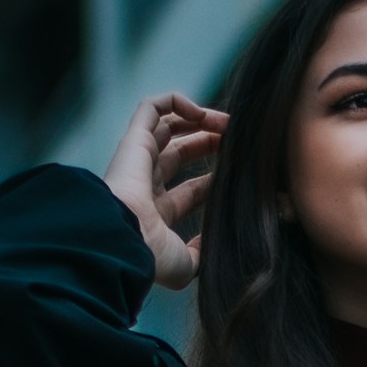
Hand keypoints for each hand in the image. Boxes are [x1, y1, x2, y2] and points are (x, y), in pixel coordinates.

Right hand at [103, 92, 228, 288]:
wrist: (126, 239)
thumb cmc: (153, 255)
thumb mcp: (187, 264)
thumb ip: (202, 254)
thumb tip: (213, 245)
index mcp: (157, 213)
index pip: (191, 191)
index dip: (214, 180)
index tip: (240, 176)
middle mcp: (145, 184)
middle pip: (180, 154)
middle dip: (209, 144)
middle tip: (237, 142)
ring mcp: (138, 160)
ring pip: (168, 127)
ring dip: (198, 120)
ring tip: (226, 123)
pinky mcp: (134, 139)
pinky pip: (150, 108)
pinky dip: (174, 101)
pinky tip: (200, 113)